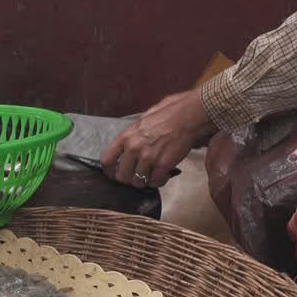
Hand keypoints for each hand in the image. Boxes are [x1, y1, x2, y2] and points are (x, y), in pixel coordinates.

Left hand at [100, 90, 216, 186]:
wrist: (189, 116)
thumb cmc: (169, 114)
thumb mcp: (144, 119)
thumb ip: (134, 134)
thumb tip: (129, 143)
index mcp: (126, 136)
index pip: (106, 160)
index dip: (109, 170)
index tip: (115, 172)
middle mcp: (133, 148)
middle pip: (121, 176)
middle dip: (129, 178)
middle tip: (138, 175)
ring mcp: (148, 158)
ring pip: (138, 182)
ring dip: (144, 181)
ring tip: (151, 174)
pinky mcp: (162, 165)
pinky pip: (155, 182)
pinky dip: (159, 181)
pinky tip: (163, 174)